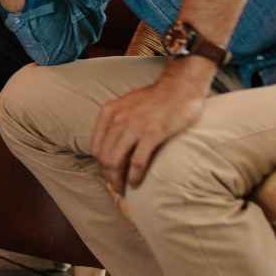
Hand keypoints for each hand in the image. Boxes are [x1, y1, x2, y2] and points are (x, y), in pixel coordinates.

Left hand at [90, 60, 212, 195]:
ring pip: (116, 162)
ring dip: (119, 181)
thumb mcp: (126, 105)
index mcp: (108, 112)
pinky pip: (137, 162)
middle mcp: (117, 118)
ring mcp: (133, 126)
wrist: (180, 86)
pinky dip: (134, 177)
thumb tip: (110, 146)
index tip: (108, 175)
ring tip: (124, 189)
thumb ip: (116, 122)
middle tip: (117, 188)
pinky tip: (136, 183)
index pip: (95, 147)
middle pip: (104, 158)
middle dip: (108, 177)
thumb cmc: (156, 98)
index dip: (100, 166)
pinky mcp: (152, 133)